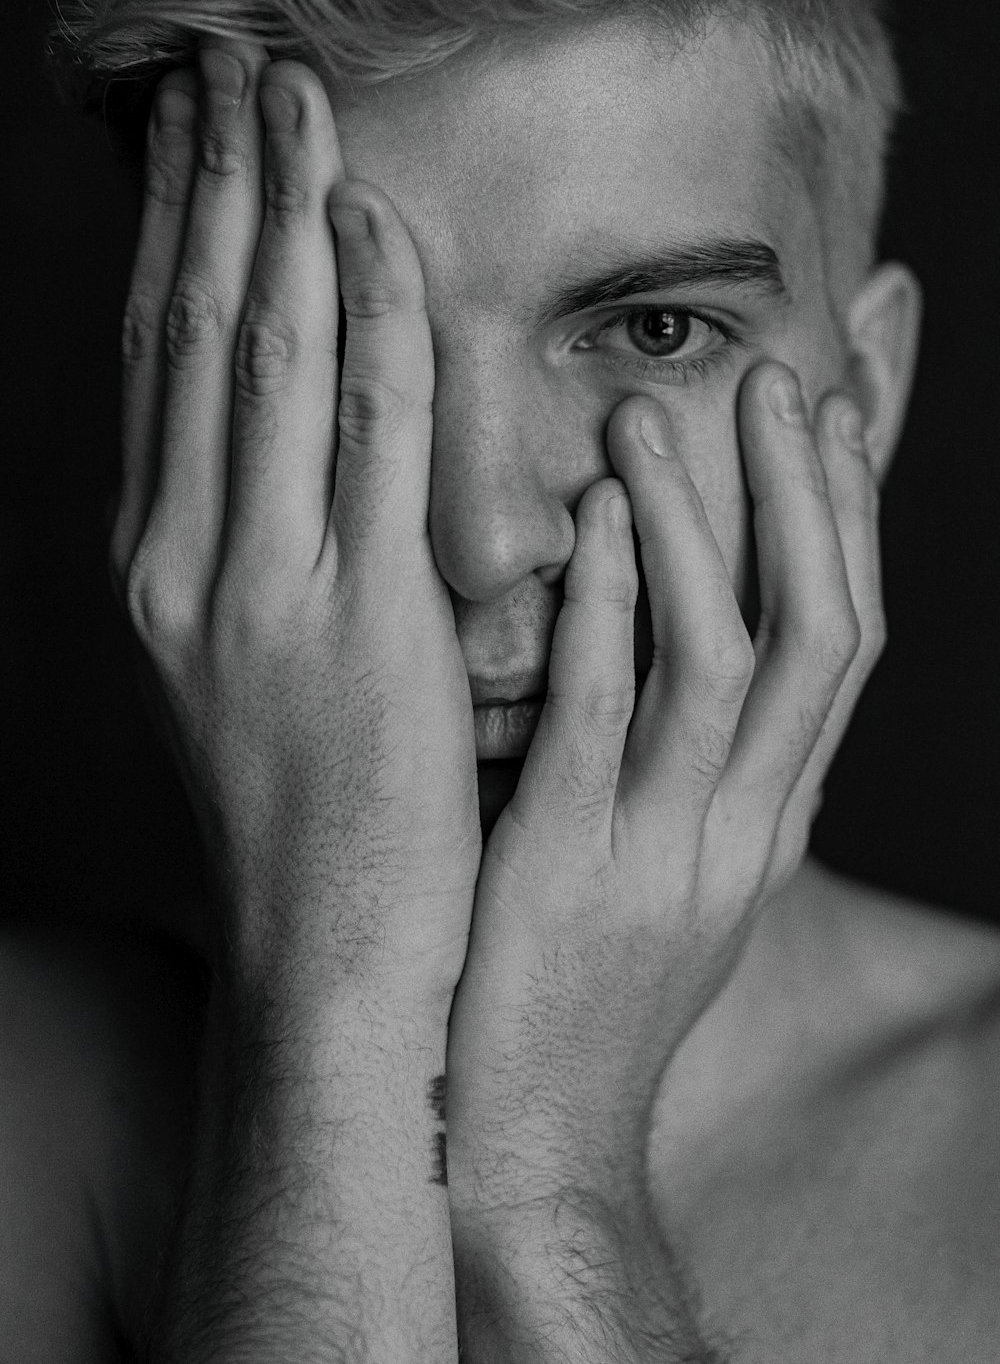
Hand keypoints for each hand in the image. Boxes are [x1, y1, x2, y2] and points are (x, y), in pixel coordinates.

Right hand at [111, 39, 480, 1002]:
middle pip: (191, 333)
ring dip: (279, 217)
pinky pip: (366, 440)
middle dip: (212, 189)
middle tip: (233, 71)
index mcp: (157, 565)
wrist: (330, 958)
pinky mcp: (353, 624)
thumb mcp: (250, 664)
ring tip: (294, 104)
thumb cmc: (309, 813)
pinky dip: (371, 324)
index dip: (175, 234)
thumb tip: (297, 438)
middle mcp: (182, 560)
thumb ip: (260, 547)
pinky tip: (377, 231)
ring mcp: (258, 589)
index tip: (195, 136)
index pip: (158, 361)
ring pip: (262, 360)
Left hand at [446, 366, 881, 1214]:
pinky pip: (603, 728)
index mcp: (771, 819)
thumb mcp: (671, 865)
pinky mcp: (567, 879)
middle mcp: (744, 830)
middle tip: (775, 376)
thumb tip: (689, 634)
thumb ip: (690, 756)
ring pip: (723, 665)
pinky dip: (608, 616)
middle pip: (820, 636)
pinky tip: (588, 528)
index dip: (853, 518)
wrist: (521, 1136)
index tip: (836, 404)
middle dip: (810, 500)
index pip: (846, 643)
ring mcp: (664, 855)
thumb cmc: (581, 983)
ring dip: (703, 531)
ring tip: (655, 416)